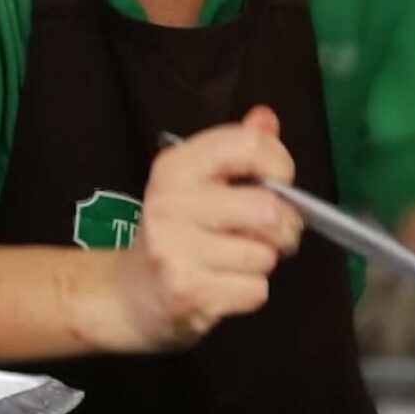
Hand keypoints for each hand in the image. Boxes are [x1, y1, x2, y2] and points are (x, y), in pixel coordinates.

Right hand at [107, 110, 305, 351]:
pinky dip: (250, 292)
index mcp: (174, 167)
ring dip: (263, 262)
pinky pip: (256, 290)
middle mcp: (170, 204)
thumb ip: (235, 150)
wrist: (129, 295)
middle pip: (267, 209)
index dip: (280, 164)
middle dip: (285, 227)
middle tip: (271, 234)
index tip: (277, 181)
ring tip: (235, 260)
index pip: (249, 145)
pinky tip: (224, 285)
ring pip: (265, 254)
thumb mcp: (195, 184)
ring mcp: (176, 250)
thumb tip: (266, 118)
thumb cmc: (175, 233)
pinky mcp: (189, 293)